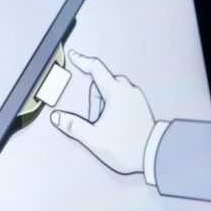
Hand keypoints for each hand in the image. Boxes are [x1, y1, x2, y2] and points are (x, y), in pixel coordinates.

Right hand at [50, 50, 156, 174]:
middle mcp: (128, 91)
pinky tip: (114, 123)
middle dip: (94, 97)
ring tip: (105, 125)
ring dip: (104, 102)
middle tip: (94, 120)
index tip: (74, 56)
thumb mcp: (93, 138)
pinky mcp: (141, 106)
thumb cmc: (125, 146)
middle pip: (103, 82)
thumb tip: (57, 117)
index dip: (82, 61)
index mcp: (116, 93)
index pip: (96, 69)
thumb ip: (73, 126)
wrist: (153, 155)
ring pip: (113, 90)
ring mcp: (136, 97)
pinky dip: (114, 105)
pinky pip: (123, 97)